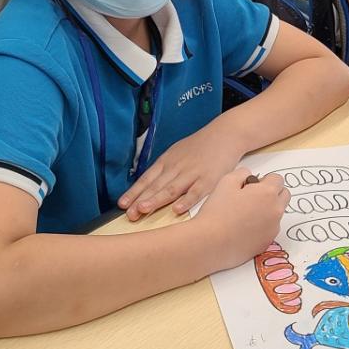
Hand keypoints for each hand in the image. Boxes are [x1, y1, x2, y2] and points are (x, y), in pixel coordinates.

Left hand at [118, 127, 244, 219]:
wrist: (226, 134)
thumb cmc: (200, 146)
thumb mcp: (177, 153)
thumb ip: (164, 170)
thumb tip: (147, 187)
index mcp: (167, 161)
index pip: (147, 179)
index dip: (134, 192)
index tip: (122, 204)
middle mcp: (177, 167)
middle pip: (156, 186)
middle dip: (140, 200)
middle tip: (129, 214)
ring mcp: (192, 173)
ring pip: (171, 189)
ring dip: (156, 200)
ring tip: (143, 210)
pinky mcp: (209, 179)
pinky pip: (196, 192)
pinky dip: (186, 201)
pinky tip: (177, 210)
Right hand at [193, 169, 289, 270]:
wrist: (211, 244)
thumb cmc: (217, 212)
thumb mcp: (226, 182)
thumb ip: (241, 173)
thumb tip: (248, 176)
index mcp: (267, 193)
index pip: (278, 179)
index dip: (264, 179)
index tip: (252, 185)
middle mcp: (275, 211)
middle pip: (284, 195)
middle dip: (272, 193)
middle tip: (252, 197)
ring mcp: (273, 229)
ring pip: (277, 213)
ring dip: (267, 210)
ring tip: (244, 214)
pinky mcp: (267, 243)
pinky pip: (270, 229)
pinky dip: (262, 226)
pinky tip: (243, 228)